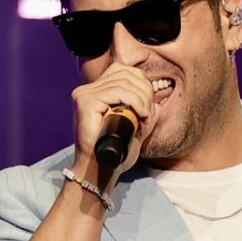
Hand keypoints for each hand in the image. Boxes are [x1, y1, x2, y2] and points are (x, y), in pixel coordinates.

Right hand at [72, 64, 155, 185]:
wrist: (102, 170)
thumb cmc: (116, 152)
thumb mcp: (136, 127)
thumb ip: (144, 112)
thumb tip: (156, 101)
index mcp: (97, 91)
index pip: (123, 70)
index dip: (142, 83)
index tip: (149, 105)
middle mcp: (88, 89)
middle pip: (125, 73)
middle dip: (145, 91)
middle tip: (148, 112)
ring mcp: (84, 94)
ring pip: (123, 81)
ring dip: (142, 98)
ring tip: (144, 116)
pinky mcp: (85, 102)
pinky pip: (117, 91)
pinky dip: (135, 101)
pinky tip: (141, 114)